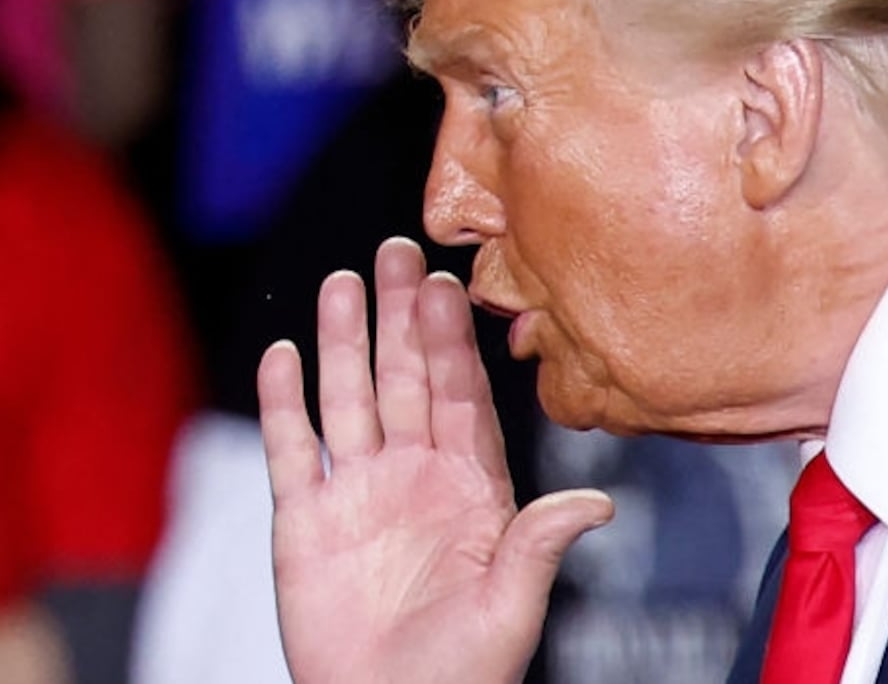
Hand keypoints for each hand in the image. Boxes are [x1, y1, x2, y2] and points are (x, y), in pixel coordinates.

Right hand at [258, 237, 612, 683]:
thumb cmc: (465, 671)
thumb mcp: (511, 605)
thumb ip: (540, 543)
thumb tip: (599, 501)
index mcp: (472, 487)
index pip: (462, 395)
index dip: (454, 341)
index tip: (450, 285)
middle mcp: (415, 476)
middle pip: (406, 379)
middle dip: (400, 316)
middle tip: (397, 250)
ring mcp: (359, 493)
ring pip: (349, 399)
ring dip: (344, 341)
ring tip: (343, 280)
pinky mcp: (305, 522)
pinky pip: (294, 450)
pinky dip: (285, 403)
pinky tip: (284, 354)